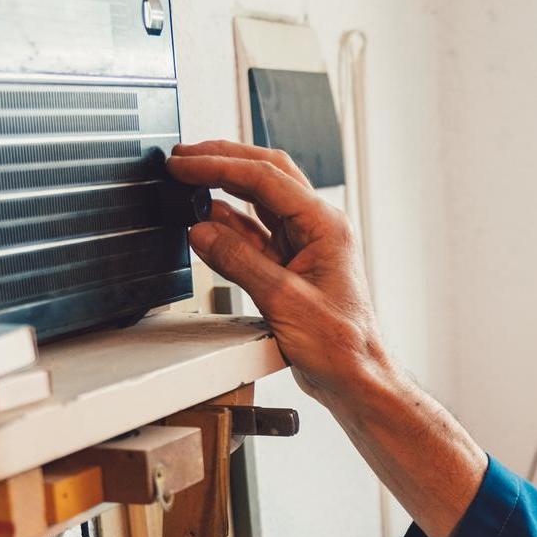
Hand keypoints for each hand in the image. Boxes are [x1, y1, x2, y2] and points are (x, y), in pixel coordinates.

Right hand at [167, 140, 385, 404]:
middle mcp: (317, 228)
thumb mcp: (283, 300)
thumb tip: (202, 231)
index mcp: (325, 225)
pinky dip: (227, 225)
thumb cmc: (339, 344)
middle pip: (265, 176)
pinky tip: (204, 220)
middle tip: (183, 159)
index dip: (219, 165)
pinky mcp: (290, 266)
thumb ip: (239, 261)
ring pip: (258, 202)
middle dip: (222, 161)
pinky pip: (254, 234)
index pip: (266, 178)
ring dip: (222, 189)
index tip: (184, 163)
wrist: (354, 377)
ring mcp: (304, 245)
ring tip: (187, 181)